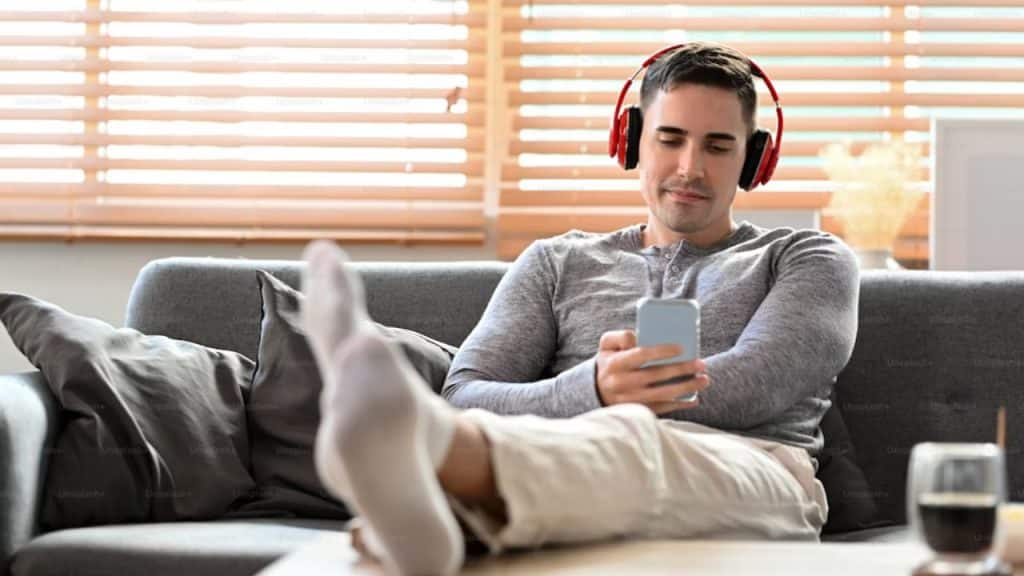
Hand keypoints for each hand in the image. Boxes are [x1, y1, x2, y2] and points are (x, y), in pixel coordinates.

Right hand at [595, 329, 709, 414]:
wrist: (595, 391)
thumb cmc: (608, 362)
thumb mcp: (606, 345)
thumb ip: (621, 336)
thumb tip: (639, 338)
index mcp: (615, 364)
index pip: (641, 355)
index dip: (662, 352)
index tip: (682, 348)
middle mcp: (621, 383)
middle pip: (656, 375)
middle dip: (681, 369)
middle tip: (701, 364)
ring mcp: (629, 400)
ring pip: (662, 394)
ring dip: (685, 388)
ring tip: (703, 380)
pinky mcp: (636, 411)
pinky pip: (661, 409)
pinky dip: (679, 404)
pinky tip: (694, 399)